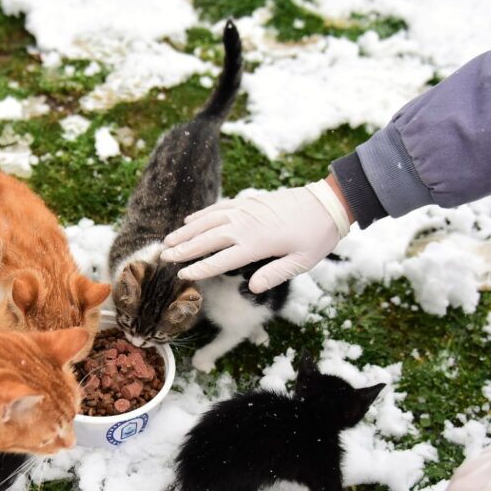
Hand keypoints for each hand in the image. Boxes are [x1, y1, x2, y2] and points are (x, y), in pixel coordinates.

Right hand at [159, 178, 350, 292]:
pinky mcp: (248, 201)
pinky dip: (202, 214)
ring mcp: (245, 210)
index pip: (221, 260)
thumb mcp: (301, 262)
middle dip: (184, 249)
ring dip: (187, 231)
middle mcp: (246, 225)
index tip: (182, 275)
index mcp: (257, 244)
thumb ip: (274, 275)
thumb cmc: (316, 237)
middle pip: (207, 239)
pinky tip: (189, 221)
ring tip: (169, 241)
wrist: (327, 203)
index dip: (200, 269)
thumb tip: (251, 288)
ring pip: (208, 221)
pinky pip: (219, 207)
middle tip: (164, 257)